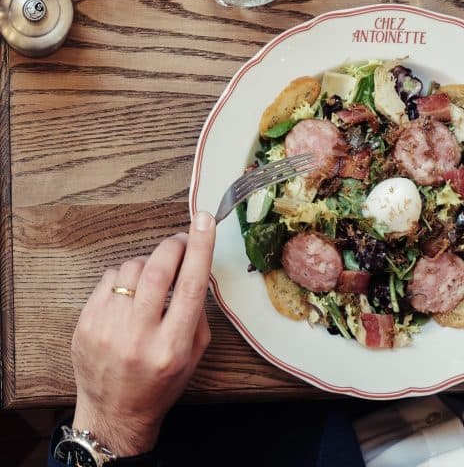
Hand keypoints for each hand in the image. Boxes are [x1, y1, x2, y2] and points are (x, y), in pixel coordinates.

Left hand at [70, 212, 214, 456]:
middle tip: (181, 242)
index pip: (191, 285)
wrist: (114, 414)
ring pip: (132, 268)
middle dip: (174, 245)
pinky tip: (130, 294)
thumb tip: (195, 266)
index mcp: (171, 347)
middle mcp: (138, 337)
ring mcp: (108, 329)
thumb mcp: (193, 354)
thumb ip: (198, 311)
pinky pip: (109, 278)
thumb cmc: (159, 383)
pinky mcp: (86, 324)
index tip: (205, 221)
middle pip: (159, 269)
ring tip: (153, 279)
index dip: (200, 247)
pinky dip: (125, 277)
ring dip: (149, 263)